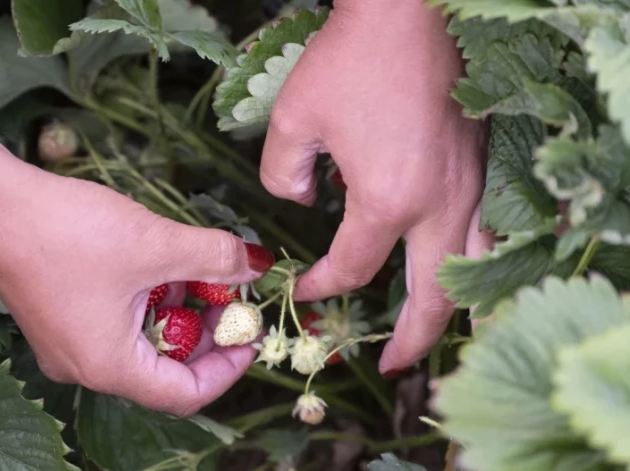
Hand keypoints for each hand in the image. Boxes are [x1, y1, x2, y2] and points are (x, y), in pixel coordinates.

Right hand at [0, 127, 273, 415]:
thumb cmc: (70, 230)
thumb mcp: (156, 244)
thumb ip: (214, 258)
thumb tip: (258, 265)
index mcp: (109, 365)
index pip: (185, 392)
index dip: (229, 368)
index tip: (254, 335)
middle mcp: (89, 364)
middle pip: (168, 366)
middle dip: (209, 331)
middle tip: (235, 295)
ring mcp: (74, 341)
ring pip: (148, 339)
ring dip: (184, 309)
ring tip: (208, 272)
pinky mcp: (68, 315)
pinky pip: (124, 320)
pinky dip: (155, 298)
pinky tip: (170, 264)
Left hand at [259, 1, 487, 374]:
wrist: (409, 11)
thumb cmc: (352, 58)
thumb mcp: (294, 118)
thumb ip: (283, 173)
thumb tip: (301, 199)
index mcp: (389, 199)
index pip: (354, 268)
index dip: (324, 286)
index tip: (306, 289)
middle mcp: (439, 204)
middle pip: (431, 297)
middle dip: (410, 339)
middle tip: (391, 363)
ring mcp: (471, 186)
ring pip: (471, 272)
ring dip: (452, 312)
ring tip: (436, 336)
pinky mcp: (483, 166)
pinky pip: (485, 234)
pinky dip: (474, 267)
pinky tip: (462, 272)